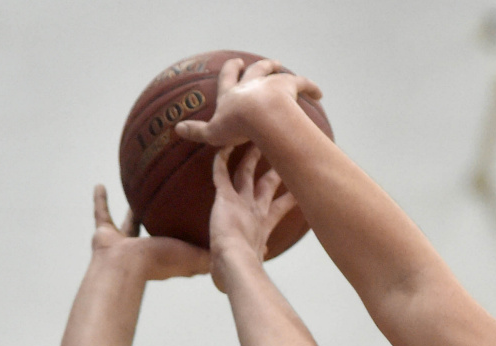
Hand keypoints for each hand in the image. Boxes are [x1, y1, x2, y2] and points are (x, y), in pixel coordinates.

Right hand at [90, 185, 208, 280]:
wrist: (125, 265)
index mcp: (168, 256)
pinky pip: (102, 214)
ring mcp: (124, 244)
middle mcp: (146, 250)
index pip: (184, 246)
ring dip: (132, 209)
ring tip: (137, 192)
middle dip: (163, 221)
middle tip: (170, 202)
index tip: (200, 224)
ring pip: (130, 222)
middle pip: (157, 232)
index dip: (192, 237)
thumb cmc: (160, 261)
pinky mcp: (105, 236)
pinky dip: (100, 202)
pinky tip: (100, 186)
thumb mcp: (193, 255)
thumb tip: (230, 250)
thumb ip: (209, 253)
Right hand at [175, 58, 321, 147]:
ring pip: (276, 73)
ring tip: (280, 66)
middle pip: (254, 71)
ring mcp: (270, 84)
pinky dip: (311, 86)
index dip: (231, 71)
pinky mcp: (289, 87)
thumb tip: (176, 129)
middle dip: (255, 66)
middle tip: (259, 62)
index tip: (235, 62)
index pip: (228, 79)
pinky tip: (319, 92)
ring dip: (277, 70)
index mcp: (231, 95)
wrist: (259, 115)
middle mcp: (250, 85)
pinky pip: (303, 84)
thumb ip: (197, 132)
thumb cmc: (236, 126)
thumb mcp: (213, 133)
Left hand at [208, 144, 297, 290]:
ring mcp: (241, 202)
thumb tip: (263, 253)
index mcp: (263, 226)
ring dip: (250, 157)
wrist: (236, 264)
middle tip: (280, 156)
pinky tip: (221, 145)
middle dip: (274, 170)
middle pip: (267, 184)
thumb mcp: (255, 263)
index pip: (279, 206)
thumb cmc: (245, 271)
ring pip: (246, 172)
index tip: (298, 189)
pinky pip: (221, 173)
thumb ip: (259, 255)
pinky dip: (221, 159)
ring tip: (255, 142)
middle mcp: (255, 210)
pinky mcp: (225, 198)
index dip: (288, 197)